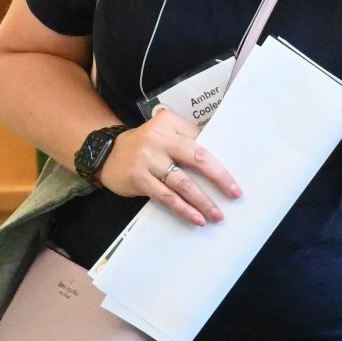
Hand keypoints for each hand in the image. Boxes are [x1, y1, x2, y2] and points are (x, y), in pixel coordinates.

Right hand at [98, 108, 240, 225]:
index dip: (219, 159)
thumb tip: (218, 163)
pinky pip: (166, 196)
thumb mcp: (163, 133)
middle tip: (235, 193)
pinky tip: (196, 218)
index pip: (201, 140)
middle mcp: (159, 137)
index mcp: (169, 122)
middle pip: (197, 158)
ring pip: (183, 183)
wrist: (106, 154)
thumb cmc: (145, 145)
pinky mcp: (139, 177)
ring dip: (203, 201)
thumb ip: (186, 140)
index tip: (234, 174)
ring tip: (217, 214)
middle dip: (219, 177)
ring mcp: (147, 158)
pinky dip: (184, 209)